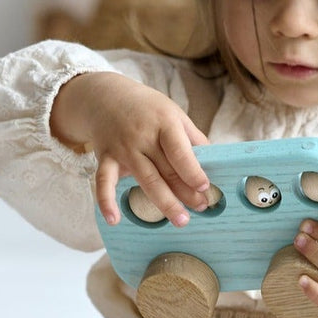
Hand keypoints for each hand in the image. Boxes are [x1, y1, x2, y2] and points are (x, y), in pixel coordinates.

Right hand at [51, 71, 209, 226]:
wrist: (105, 97)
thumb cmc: (146, 108)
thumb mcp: (173, 113)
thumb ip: (192, 138)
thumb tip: (214, 163)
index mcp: (164, 122)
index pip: (180, 151)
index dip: (193, 171)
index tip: (205, 187)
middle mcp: (142, 136)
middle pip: (167, 171)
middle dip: (186, 193)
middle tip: (202, 208)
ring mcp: (123, 148)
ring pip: (145, 180)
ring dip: (164, 203)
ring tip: (181, 220)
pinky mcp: (106, 158)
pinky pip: (103, 182)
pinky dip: (106, 201)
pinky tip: (114, 219)